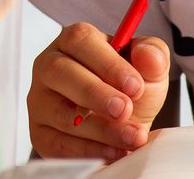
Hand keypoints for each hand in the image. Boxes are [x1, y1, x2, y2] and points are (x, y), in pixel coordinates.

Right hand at [26, 25, 172, 161]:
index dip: (108, 64)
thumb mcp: (147, 69)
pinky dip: (90, 151)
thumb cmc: (127, 90)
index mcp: (72, 42)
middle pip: (60, 72)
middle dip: (96, 94)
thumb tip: (148, 55)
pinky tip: (115, 152)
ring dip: (100, 129)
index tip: (135, 86)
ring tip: (132, 137)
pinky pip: (58, 144)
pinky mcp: (41, 133)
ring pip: (61, 113)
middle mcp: (49, 67)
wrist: (121, 125)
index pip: (80, 41)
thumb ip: (153, 55)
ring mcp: (40, 100)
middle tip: (125, 110)